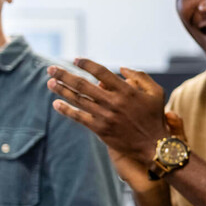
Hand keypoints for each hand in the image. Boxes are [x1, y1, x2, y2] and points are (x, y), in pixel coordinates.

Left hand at [47, 60, 169, 176]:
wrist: (154, 144)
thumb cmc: (155, 117)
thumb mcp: (156, 92)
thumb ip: (140, 76)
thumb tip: (121, 69)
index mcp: (126, 90)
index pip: (101, 72)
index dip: (87, 65)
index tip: (76, 60)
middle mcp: (113, 102)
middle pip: (83, 85)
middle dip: (64, 75)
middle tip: (51, 68)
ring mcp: (105, 116)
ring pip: (78, 100)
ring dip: (61, 90)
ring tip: (50, 82)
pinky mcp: (100, 129)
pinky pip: (79, 118)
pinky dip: (66, 110)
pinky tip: (56, 104)